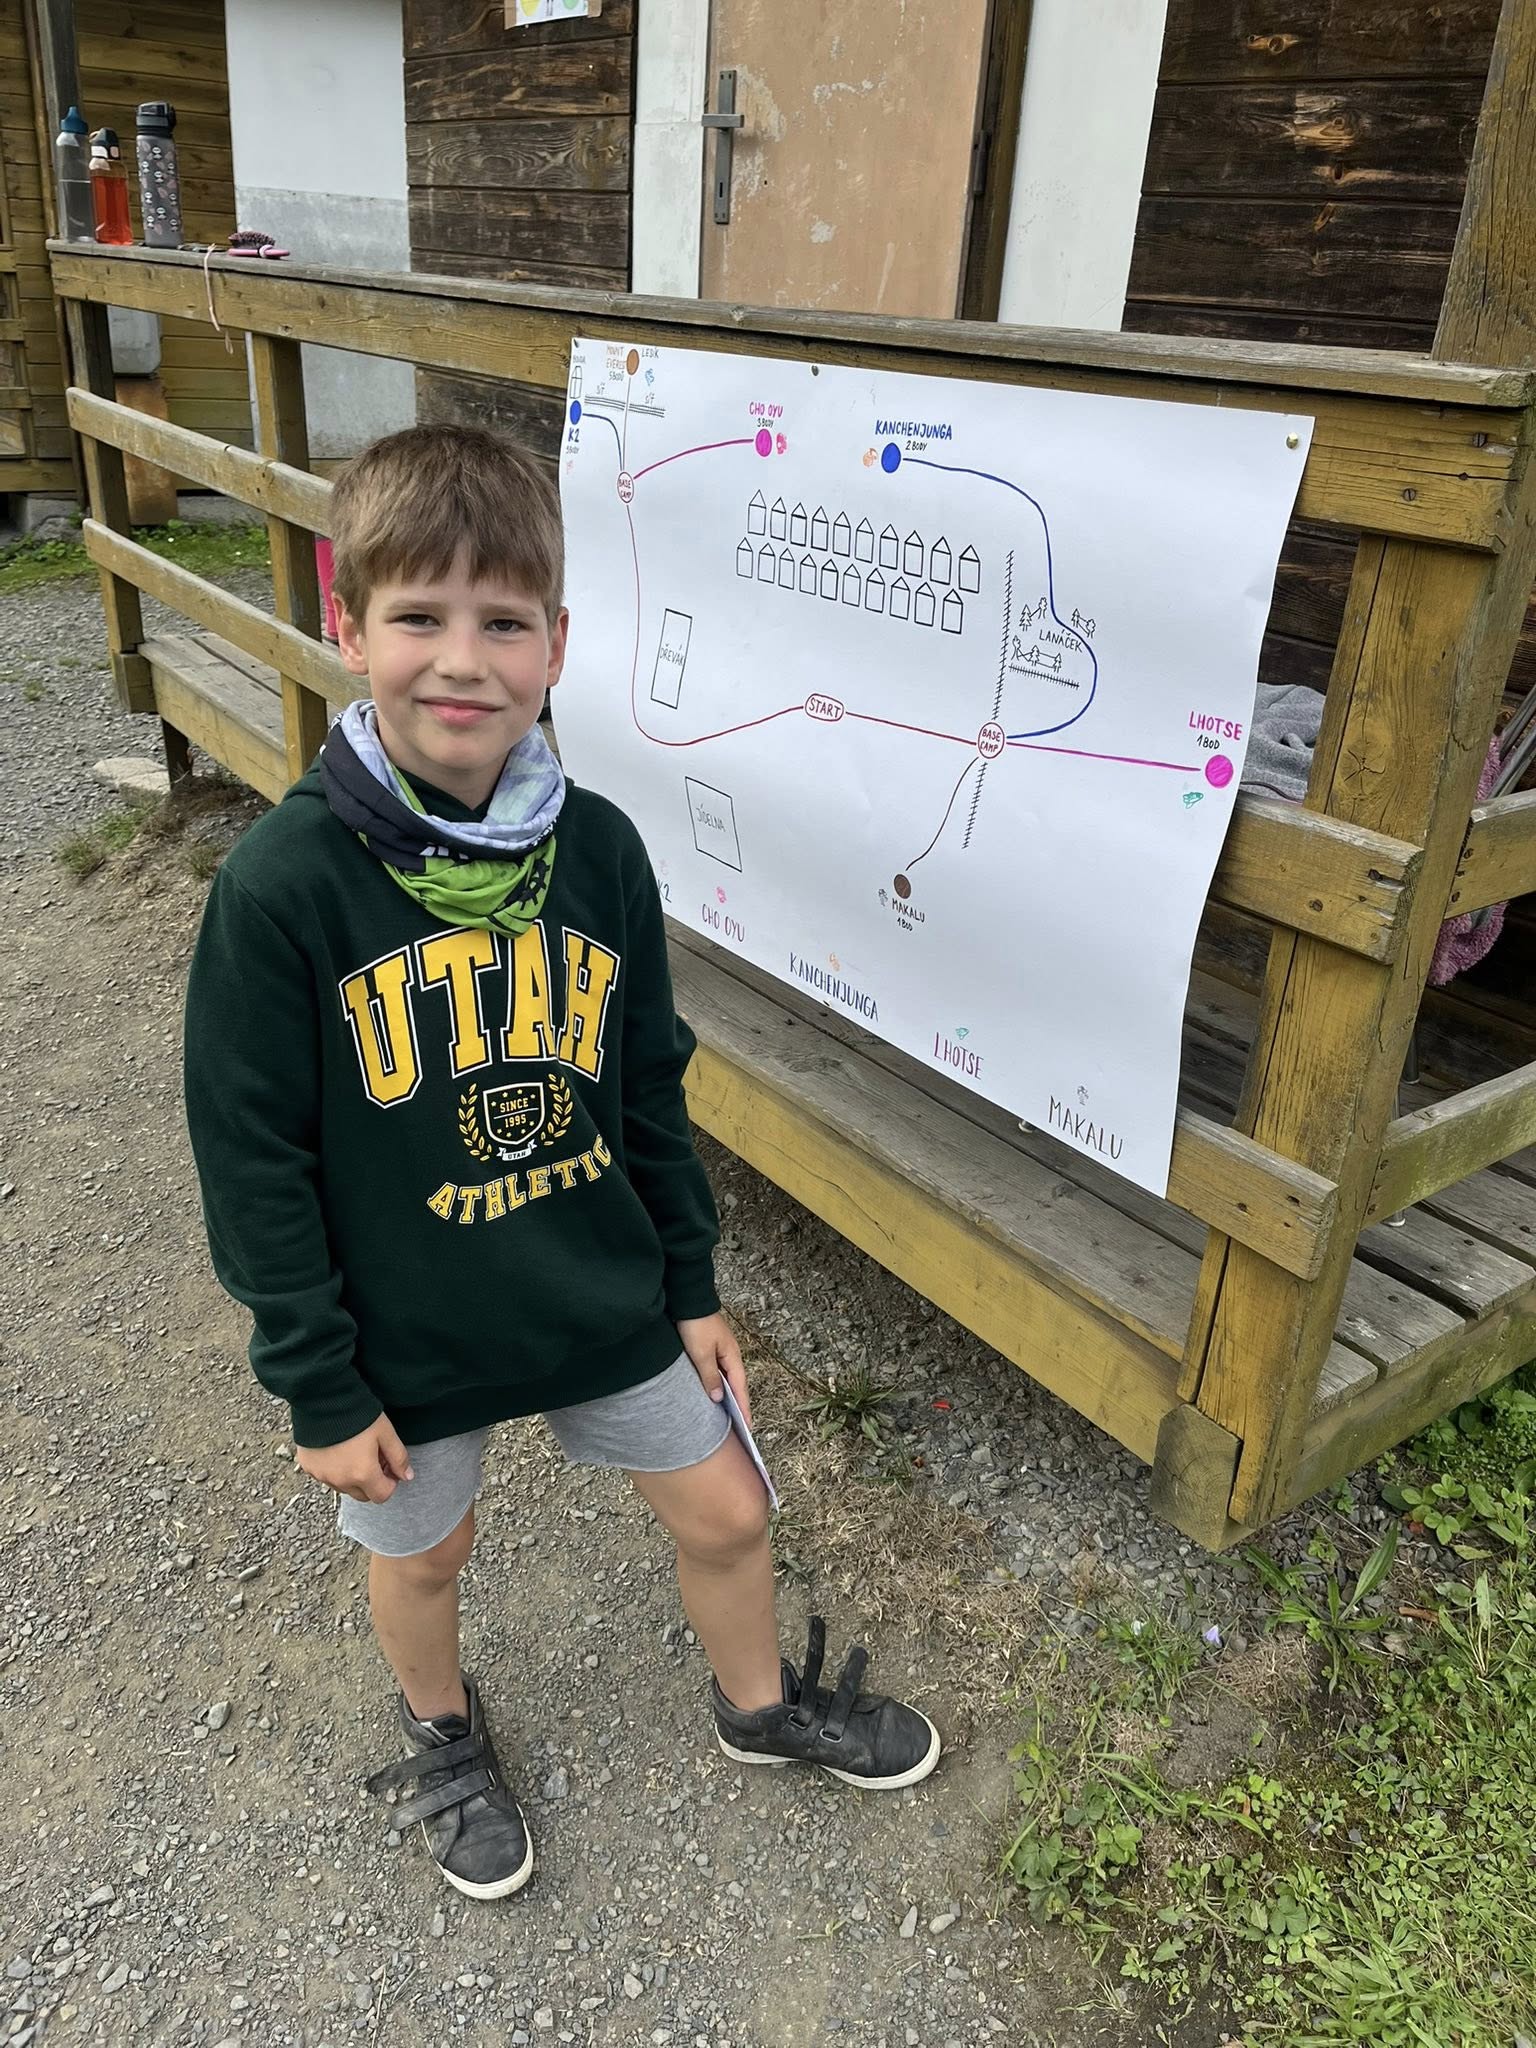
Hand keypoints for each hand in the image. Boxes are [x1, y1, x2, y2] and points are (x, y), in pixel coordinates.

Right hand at [295, 1415, 414, 1503]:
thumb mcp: (385, 1433)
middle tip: (374, 1459)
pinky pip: (326, 1477)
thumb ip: (398, 1457)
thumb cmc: (357, 1414)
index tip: (389, 1468)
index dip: (390, 1483)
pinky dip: (334, 1470)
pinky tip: (337, 1450)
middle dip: (372, 1483)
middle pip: (362, 1495)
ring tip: (356, 1453)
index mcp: (363, 1474)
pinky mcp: (309, 1467)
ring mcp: (322, 1475)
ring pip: (343, 1488)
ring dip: (352, 1478)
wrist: (324, 1399)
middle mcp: (341, 1480)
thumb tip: (407, 1476)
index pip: (382, 1495)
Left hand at [677, 1312, 751, 1427]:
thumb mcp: (701, 1353)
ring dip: (726, 1394)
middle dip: (738, 1404)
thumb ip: (710, 1376)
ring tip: (725, 1414)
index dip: (744, 1407)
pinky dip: (717, 1383)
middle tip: (739, 1426)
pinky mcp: (710, 1346)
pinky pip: (717, 1370)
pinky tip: (711, 1391)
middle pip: (736, 1384)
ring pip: (725, 1377)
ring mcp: (720, 1349)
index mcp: (732, 1356)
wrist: (688, 1299)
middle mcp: (730, 1354)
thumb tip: (718, 1398)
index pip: (740, 1388)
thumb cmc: (696, 1324)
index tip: (748, 1427)